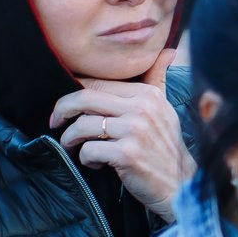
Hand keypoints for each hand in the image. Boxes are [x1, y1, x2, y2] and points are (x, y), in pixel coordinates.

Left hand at [51, 58, 191, 218]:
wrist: (181, 184)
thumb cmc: (165, 148)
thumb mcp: (165, 111)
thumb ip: (158, 81)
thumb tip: (167, 52)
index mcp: (149, 95)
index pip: (98, 84)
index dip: (74, 94)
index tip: (67, 109)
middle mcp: (143, 109)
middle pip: (85, 98)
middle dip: (62, 110)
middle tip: (56, 122)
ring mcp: (135, 131)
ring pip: (82, 125)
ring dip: (71, 139)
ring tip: (75, 146)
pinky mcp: (126, 154)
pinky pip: (88, 150)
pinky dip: (86, 159)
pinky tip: (97, 163)